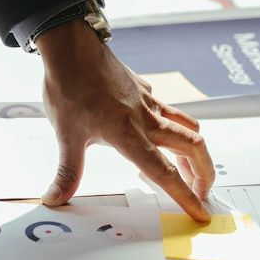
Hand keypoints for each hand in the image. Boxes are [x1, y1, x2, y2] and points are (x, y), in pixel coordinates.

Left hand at [37, 20, 213, 221]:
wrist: (72, 47)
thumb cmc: (70, 86)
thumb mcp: (66, 134)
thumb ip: (67, 170)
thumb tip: (55, 197)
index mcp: (129, 135)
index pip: (164, 173)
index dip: (185, 196)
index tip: (200, 212)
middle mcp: (146, 119)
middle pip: (192, 147)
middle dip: (204, 172)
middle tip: (204, 191)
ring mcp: (148, 102)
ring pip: (187, 127)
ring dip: (195, 150)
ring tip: (190, 168)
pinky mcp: (144, 91)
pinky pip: (170, 111)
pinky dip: (177, 126)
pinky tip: (162, 131)